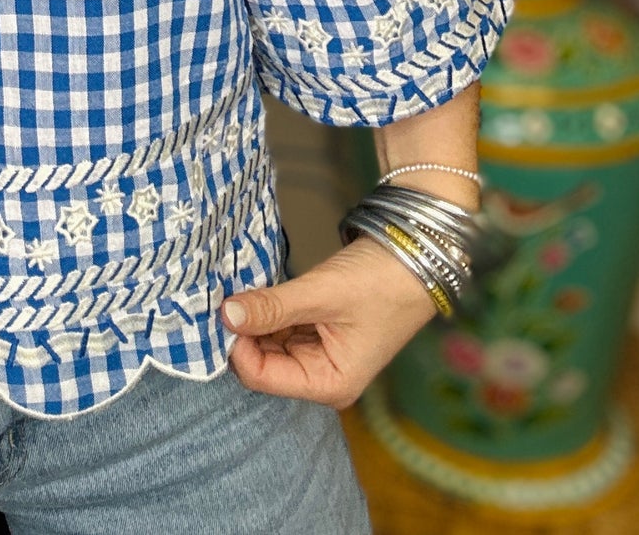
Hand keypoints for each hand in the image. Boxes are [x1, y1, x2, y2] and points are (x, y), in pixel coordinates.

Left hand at [221, 236, 438, 409]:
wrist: (416, 256)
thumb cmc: (380, 282)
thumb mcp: (322, 293)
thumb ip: (273, 307)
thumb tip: (226, 315)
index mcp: (329, 383)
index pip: (261, 376)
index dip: (236, 346)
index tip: (222, 309)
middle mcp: (321, 376)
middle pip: (261, 362)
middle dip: (241, 331)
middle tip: (221, 295)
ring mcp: (319, 353)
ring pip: (267, 342)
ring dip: (252, 318)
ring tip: (237, 288)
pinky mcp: (317, 330)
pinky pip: (280, 325)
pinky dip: (266, 309)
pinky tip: (256, 289)